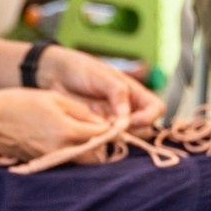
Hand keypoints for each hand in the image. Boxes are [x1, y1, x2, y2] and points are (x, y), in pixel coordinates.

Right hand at [0, 87, 111, 161]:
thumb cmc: (20, 102)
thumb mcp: (54, 98)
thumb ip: (81, 111)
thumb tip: (101, 122)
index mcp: (67, 130)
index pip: (102, 135)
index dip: (112, 129)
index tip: (115, 123)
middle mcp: (61, 149)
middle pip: (97, 157)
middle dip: (103, 147)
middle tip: (100, 133)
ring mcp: (51, 159)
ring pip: (82, 162)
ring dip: (88, 152)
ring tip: (83, 136)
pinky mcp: (42, 163)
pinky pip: (65, 162)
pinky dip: (71, 154)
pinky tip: (65, 142)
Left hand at [36, 44, 161, 131]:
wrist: (54, 73)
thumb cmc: (81, 69)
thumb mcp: (102, 76)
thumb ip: (117, 93)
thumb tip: (126, 117)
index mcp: (134, 93)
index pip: (156, 108)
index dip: (149, 117)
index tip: (131, 120)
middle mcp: (126, 110)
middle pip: (143, 128)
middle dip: (131, 131)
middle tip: (111, 127)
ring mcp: (111, 121)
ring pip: (124, 138)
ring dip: (114, 136)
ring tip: (97, 127)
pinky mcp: (95, 130)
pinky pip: (104, 141)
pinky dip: (99, 140)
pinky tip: (87, 131)